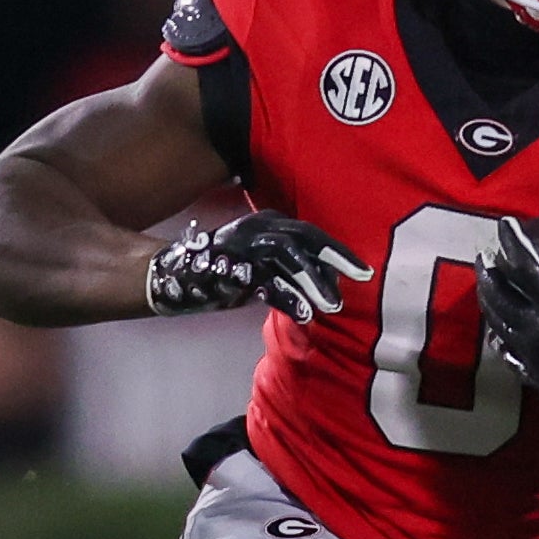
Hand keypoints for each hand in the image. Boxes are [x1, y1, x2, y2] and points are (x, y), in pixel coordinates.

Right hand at [147, 211, 373, 321]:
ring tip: (333, 306)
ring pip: (289, 257)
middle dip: (337, 258)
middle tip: (363, 278)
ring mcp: (244, 245)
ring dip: (313, 282)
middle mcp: (259, 228)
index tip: (364, 272)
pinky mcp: (231, 266)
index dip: (339, 252)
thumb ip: (292, 271)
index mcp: (270, 223)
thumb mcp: (264, 266)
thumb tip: (328, 286)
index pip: (312, 234)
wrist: (174, 275)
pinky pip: (266, 281)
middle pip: (306, 238)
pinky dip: (288, 298)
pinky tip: (305, 314)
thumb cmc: (226, 272)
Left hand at [474, 216, 538, 439]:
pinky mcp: (533, 375)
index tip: (504, 224)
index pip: (527, 270)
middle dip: (490, 273)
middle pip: (499, 297)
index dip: (513, 244)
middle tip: (484, 255)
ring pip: (497, 323)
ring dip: (488, 300)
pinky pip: (505, 350)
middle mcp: (537, 333)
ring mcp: (531, 357)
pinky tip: (496, 331)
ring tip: (485, 284)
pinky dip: (497, 334)